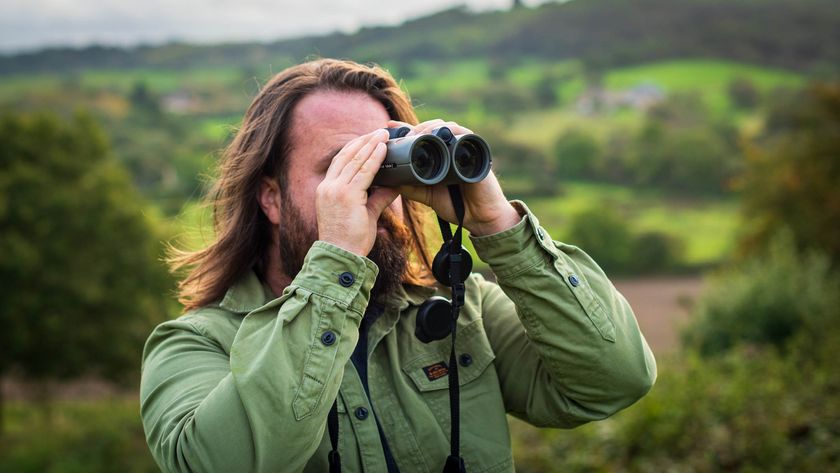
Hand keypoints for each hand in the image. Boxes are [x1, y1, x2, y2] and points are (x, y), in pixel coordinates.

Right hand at [316, 129, 398, 255]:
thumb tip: (394, 186)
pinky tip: (384, 149)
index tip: (369, 139)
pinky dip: (375, 158)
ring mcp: (336, 190)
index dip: (355, 147)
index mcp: (327, 189)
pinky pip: (364, 172)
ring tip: (383, 134)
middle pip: (346, 155)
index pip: (341, 162)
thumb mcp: (365, 214)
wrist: (340, 257)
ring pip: (356, 160)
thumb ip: (378, 198)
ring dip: (371, 145)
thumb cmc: (350, 240)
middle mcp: (328, 186)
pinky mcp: (347, 195)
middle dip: (364, 141)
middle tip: (379, 131)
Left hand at [389, 119, 520, 235]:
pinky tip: (438, 134)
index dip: (407, 129)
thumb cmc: (457, 207)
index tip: (390, 126)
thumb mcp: (428, 194)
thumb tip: (391, 179)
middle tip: (402, 136)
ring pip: (446, 127)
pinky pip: (464, 134)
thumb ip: (412, 186)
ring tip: (415, 135)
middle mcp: (453, 149)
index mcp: (442, 156)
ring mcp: (465, 149)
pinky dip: (450, 131)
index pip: (423, 135)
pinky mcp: (477, 152)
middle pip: (433, 127)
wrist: (480, 219)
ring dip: (429, 127)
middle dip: (416, 128)